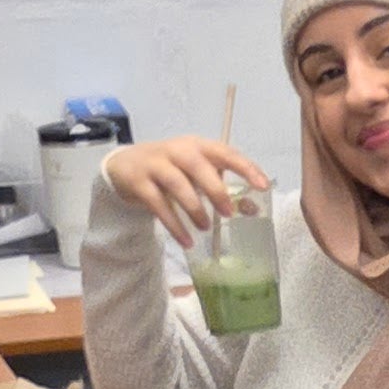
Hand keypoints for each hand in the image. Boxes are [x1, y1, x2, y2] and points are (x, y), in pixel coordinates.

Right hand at [103, 134, 271, 248]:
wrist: (125, 166)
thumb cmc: (172, 170)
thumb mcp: (197, 174)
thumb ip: (222, 188)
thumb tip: (253, 209)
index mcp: (197, 146)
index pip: (225, 152)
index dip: (245, 168)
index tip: (263, 186)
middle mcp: (177, 151)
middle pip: (198, 166)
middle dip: (215, 190)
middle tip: (229, 213)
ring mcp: (155, 164)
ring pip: (176, 184)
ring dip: (194, 208)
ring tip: (206, 228)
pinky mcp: (138, 182)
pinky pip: (157, 204)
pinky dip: (174, 225)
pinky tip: (186, 241)